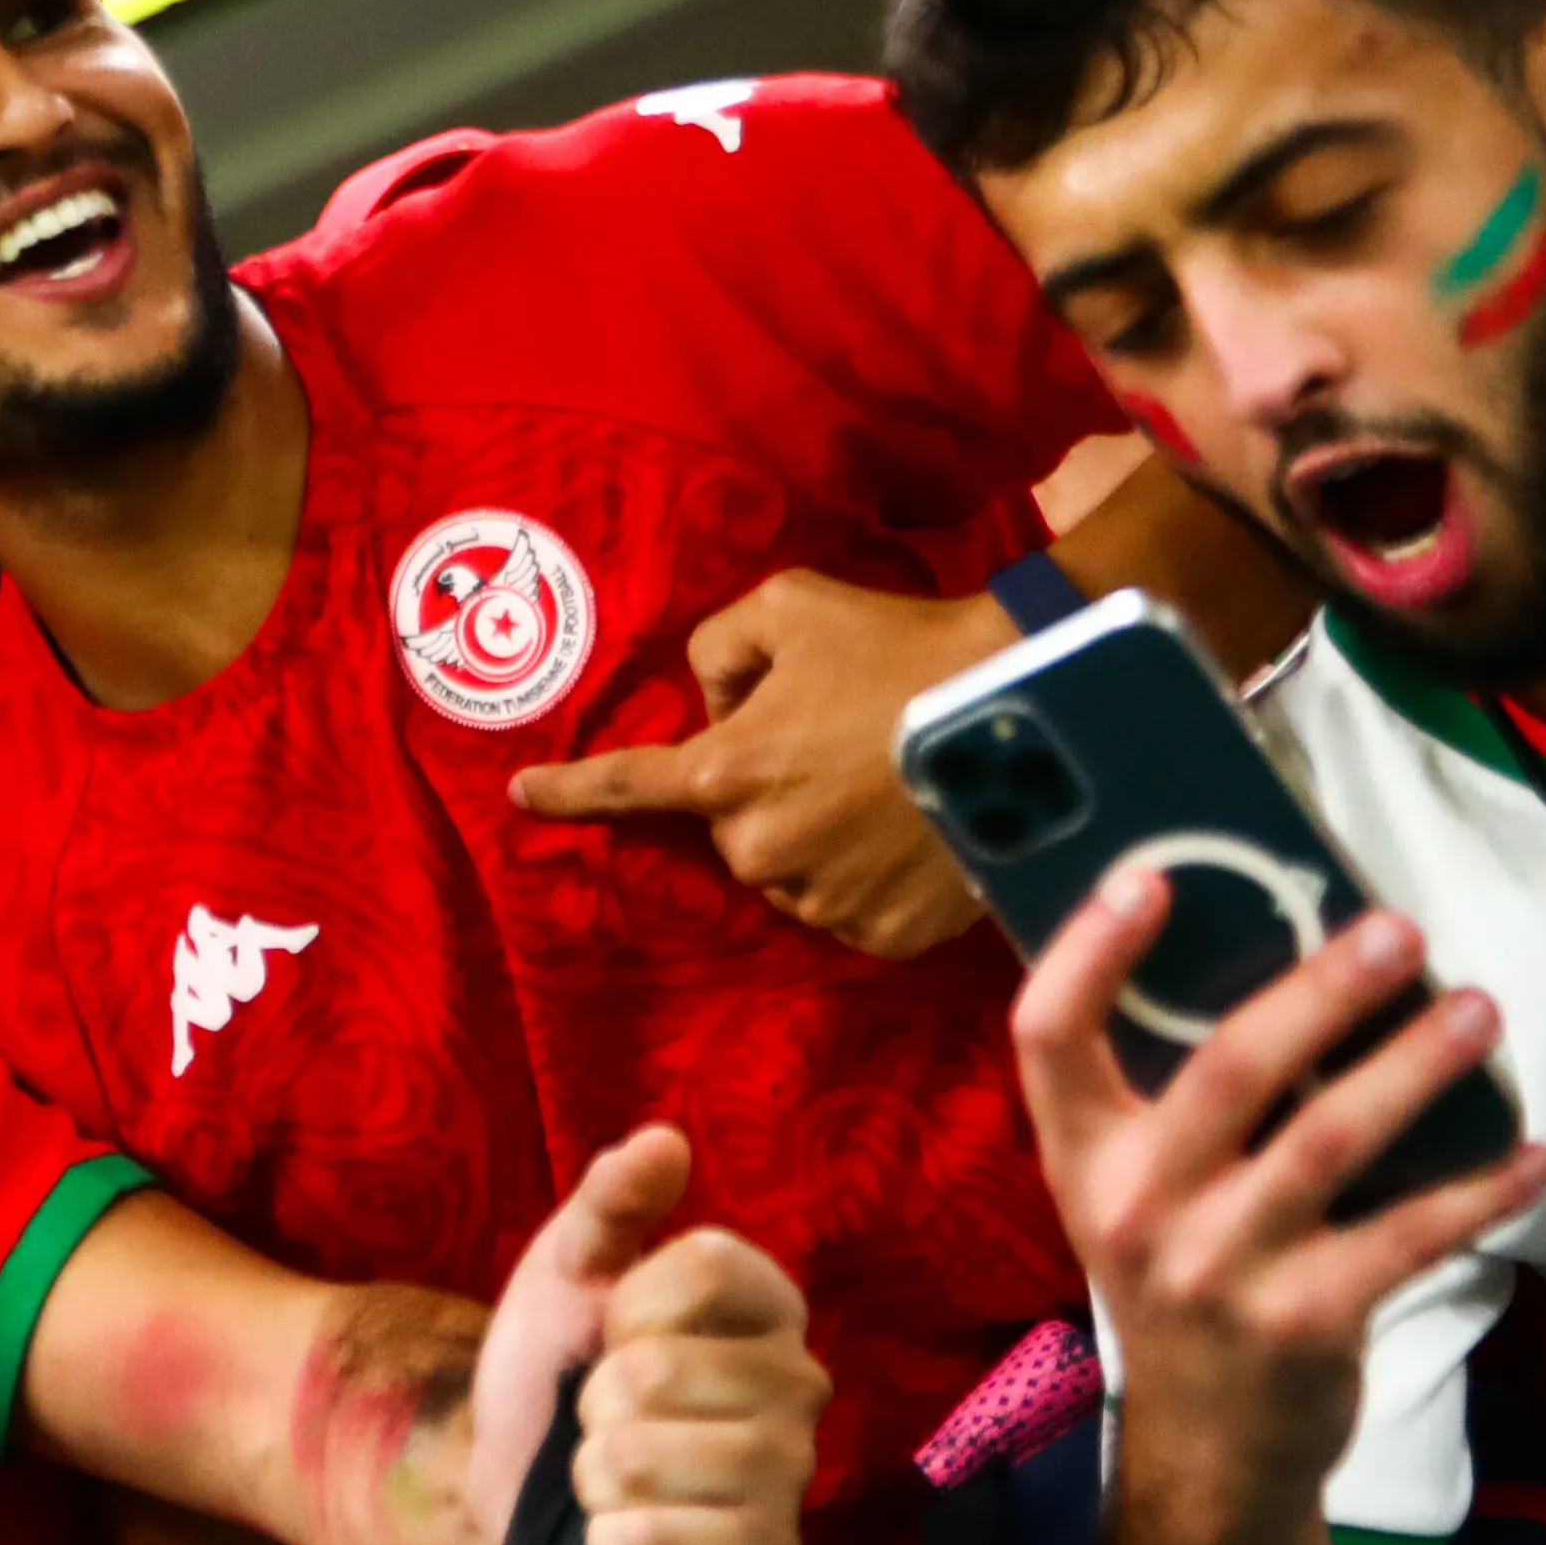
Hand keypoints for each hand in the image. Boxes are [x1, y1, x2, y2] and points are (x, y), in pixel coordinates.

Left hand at [467, 1128, 824, 1544]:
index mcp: (766, 1304)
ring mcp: (791, 1480)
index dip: (628, 1301)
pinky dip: (611, 1540)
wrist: (510, 1479)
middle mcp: (800, 1387)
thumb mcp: (569, 1265)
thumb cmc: (556, 1362)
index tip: (612, 1327)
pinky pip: (661, 1544)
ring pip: (650, 1458)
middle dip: (596, 1396)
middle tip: (604, 1413)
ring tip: (608, 1473)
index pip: (704, 1266)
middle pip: (659, 1368)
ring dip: (594, 1469)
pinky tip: (619, 1535)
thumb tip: (664, 1140)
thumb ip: (612, 1200)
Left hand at [509, 571, 1006, 955]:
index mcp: (723, 773)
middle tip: (838, 745)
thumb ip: (719, 649)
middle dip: (765, 790)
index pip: (623, 785)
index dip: (567, 790)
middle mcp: (759, 850)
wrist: (1026, 712)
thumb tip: (717, 706)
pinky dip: (868, 877)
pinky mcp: (884, 936)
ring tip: (884, 786)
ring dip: (817, 837)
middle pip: (734, 826)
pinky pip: (849, 907)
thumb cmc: (899, 647)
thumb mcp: (786, 608)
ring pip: (793, 870)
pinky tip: (910, 830)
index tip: (518, 793)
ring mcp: (824, 900)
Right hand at [1016, 877, 1545, 1544]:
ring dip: (1415, 1067)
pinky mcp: (1307, 1319)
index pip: (1047, 1033)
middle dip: (1321, 990)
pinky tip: (1530, 1153)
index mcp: (1079, 1154)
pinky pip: (1407, 1235)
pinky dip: (1477, 1190)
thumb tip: (1273, 959)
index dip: (1088, 951)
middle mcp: (1137, 1204)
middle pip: (1228, 1068)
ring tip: (1478, 1011)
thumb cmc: (1178, 1273)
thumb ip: (1168, 1098)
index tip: (1148, 875)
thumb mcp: (1132, 1189)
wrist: (1208, 1441)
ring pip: (1331, 1140)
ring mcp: (1220, 1266)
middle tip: (1397, 931)